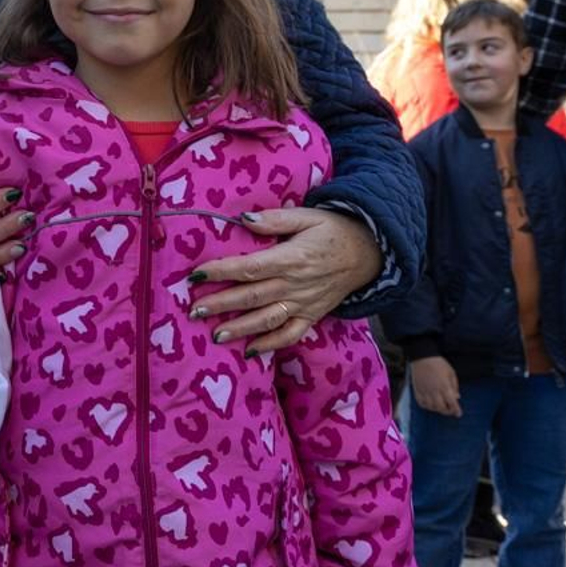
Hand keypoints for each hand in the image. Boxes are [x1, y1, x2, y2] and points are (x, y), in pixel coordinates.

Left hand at [186, 208, 381, 354]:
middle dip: (221, 304)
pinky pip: (291, 334)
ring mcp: (305, 303)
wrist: (370, 252)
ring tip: (215, 335)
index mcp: (292, 258)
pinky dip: (271, 344)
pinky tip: (250, 350)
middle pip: (253, 296)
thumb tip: (244, 219)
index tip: (196, 275)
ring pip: (268, 319)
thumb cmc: (333, 230)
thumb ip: (275, 219)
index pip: (251, 268)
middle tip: (194, 311)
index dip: (222, 271)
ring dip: (241, 328)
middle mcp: (296, 284)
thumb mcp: (307, 216)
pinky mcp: (313, 316)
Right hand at [410, 357, 461, 416]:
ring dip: (437, 409)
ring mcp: (424, 390)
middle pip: (441, 408)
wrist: (422, 356)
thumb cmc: (439, 364)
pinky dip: (426, 406)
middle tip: (450, 410)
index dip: (456, 410)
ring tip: (440, 407)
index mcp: (444, 386)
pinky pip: (421, 402)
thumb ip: (455, 386)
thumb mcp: (451, 373)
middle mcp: (434, 390)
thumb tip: (457, 397)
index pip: (452, 403)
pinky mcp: (417, 389)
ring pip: (431, 407)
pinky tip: (430, 404)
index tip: (459, 414)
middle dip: (447, 411)